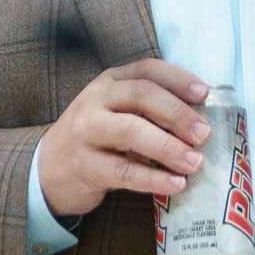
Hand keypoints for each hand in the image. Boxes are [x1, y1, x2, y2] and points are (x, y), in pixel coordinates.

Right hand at [34, 59, 212, 217]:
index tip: (205, 94)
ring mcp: (86, 131)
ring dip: (168, 147)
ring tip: (195, 163)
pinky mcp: (84, 165)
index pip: (146, 70)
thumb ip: (150, 110)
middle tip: (204, 134)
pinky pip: (123, 171)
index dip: (178, 79)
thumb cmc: (98, 138)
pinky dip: (153, 179)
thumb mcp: (117, 112)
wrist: (50, 168)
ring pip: (130, 131)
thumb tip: (203, 120)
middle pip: (140, 95)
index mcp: (110, 82)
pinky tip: (176, 184)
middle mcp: (95, 100)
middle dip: (176, 113)